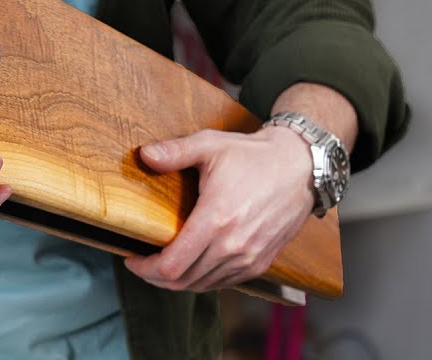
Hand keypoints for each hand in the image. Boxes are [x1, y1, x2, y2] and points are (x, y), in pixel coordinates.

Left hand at [123, 126, 314, 292]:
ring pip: (202, 285)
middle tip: (141, 264)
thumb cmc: (253, 156)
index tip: (131, 257)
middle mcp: (234, 246)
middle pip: (183, 281)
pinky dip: (202, 280)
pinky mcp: (262, 262)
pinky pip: (224, 283)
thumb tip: (144, 155)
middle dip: (155, 277)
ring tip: (160, 265)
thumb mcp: (211, 145)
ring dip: (177, 281)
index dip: (145, 268)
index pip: (172, 265)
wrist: (301, 167)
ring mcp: (250, 258)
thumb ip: (175, 151)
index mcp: (216, 220)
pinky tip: (190, 266)